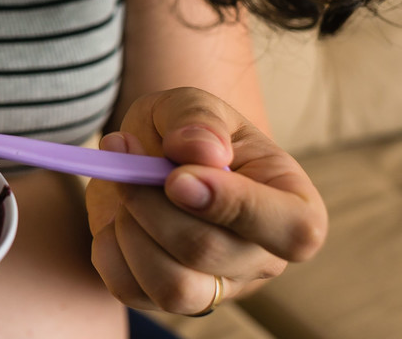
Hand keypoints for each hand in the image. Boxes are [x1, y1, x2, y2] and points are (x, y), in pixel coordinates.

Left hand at [86, 87, 326, 314]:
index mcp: (293, 205)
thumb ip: (198, 119)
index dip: (235, 206)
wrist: (150, 155)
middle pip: (209, 253)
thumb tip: (204, 151)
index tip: (177, 176)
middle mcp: (262, 257)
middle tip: (128, 155)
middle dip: (152, 202)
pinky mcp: (169, 298)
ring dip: (130, 228)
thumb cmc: (187, 131)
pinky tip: (116, 215)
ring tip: (125, 188)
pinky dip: (108, 247)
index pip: (294, 231)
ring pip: (174, 287)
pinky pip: (131, 289)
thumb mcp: (192, 104)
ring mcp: (218, 286)